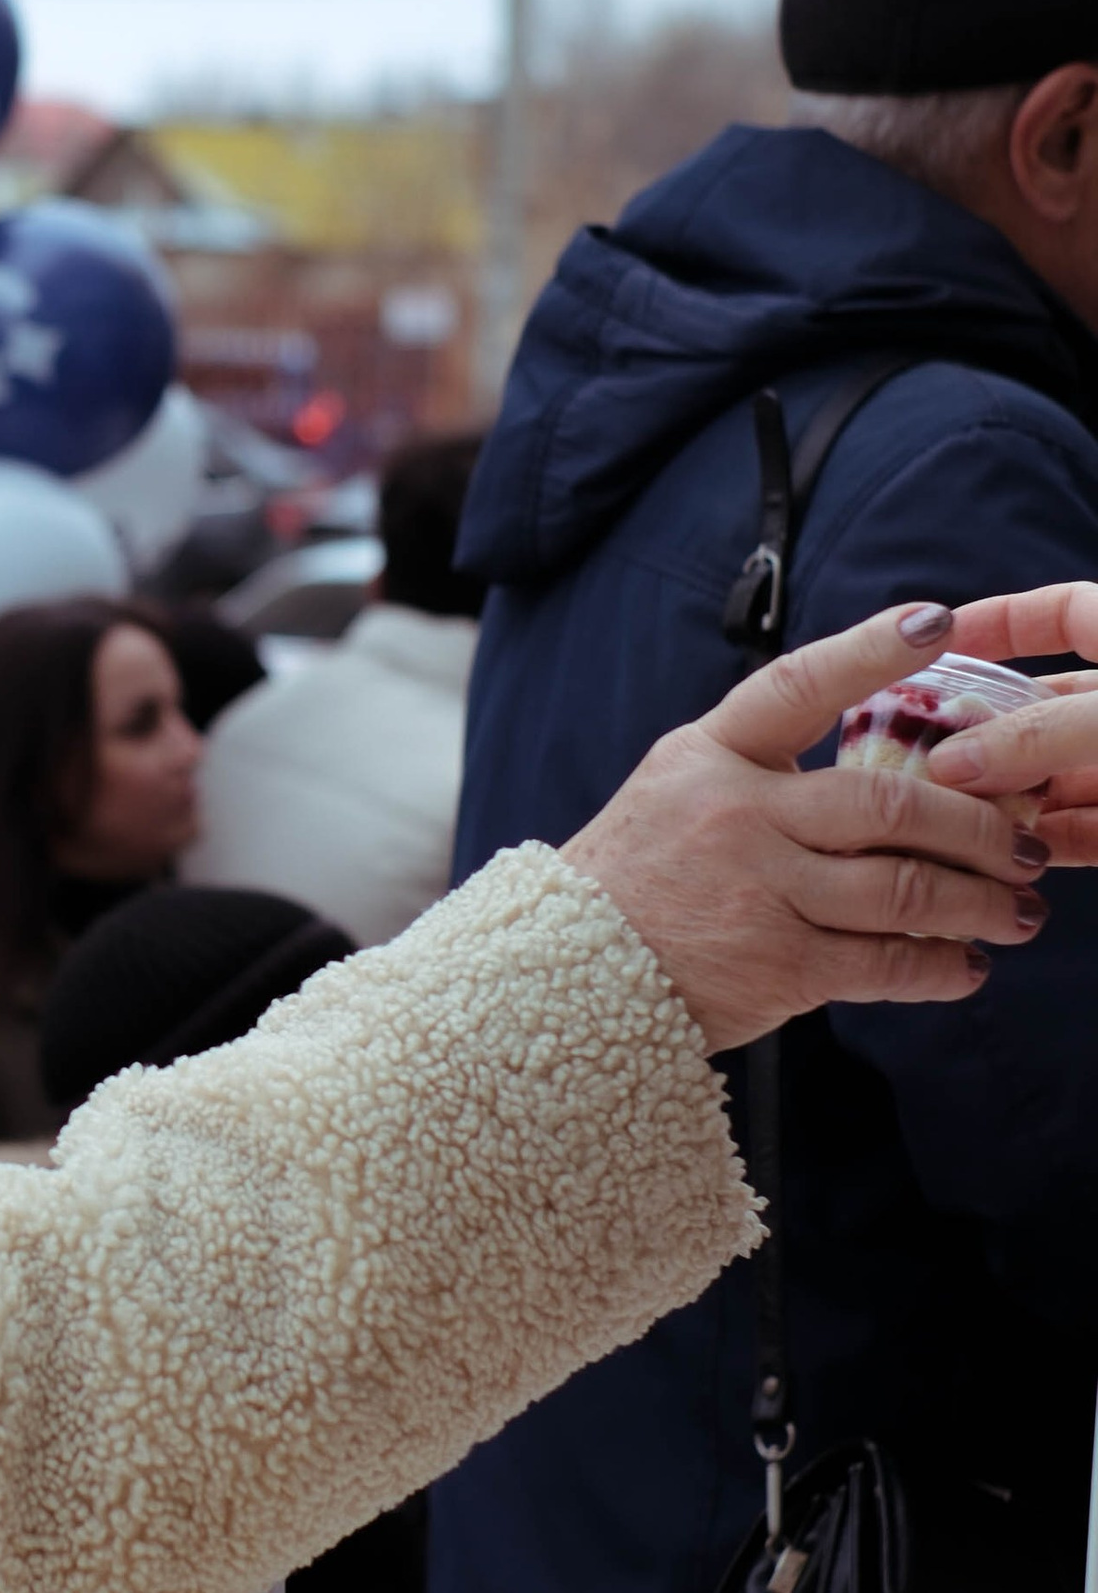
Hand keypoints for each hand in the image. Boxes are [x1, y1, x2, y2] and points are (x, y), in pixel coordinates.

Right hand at [562, 602, 1051, 1053]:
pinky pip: (887, 964)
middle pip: (891, 806)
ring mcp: (759, 892)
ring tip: (1020, 910)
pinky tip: (965, 966)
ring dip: (981, 902)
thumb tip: (879, 763)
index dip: (870, 651)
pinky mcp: (777, 967)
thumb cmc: (637, 876)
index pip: (798, 686)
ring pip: (907, 890)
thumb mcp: (678, 790)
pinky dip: (941, 967)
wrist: (565, 973)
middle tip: (1026, 842)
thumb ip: (760, 768)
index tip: (937, 619)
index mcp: (712, 756)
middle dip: (979, 827)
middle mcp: (738, 815)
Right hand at [923, 586, 1097, 858]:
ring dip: (1002, 798)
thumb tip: (950, 764)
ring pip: (1055, 778)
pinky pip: (1081, 833)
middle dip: (983, 731)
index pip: (1063, 613)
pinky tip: (992, 862)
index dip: (1001, 621)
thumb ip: (1041, 736)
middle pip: (1042, 709)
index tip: (938, 642)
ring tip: (940, 817)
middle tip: (919, 753)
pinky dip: (1040, 844)